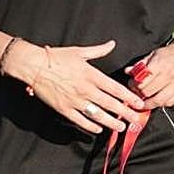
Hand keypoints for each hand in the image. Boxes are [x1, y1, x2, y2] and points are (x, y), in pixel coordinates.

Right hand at [6, 39, 146, 133]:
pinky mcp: (64, 109)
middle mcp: (86, 89)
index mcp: (91, 74)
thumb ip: (98, 50)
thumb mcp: (80, 51)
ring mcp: (75, 101)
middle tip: (135, 120)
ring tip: (121, 127)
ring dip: (111, 122)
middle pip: (110, 104)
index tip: (138, 103)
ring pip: (98, 115)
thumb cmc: (57, 57)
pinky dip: (91, 126)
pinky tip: (98, 129)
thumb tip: (112, 43)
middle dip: (125, 113)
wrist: (34, 66)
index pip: (115, 88)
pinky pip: (80, 121)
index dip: (129, 97)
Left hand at [124, 41, 173, 109]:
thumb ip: (140, 65)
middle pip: (148, 93)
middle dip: (140, 95)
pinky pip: (170, 103)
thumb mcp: (153, 55)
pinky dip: (162, 103)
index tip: (132, 86)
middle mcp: (171, 74)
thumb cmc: (169, 55)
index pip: (142, 82)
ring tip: (145, 100)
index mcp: (160, 64)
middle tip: (137, 94)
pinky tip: (158, 98)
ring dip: (149, 103)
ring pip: (159, 101)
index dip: (134, 86)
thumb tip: (127, 72)